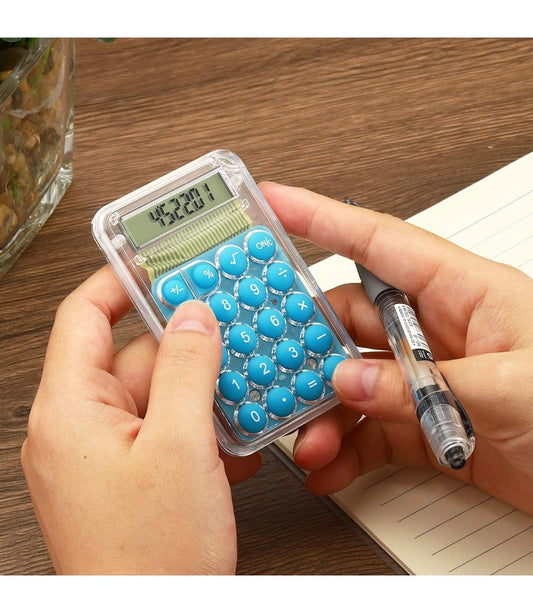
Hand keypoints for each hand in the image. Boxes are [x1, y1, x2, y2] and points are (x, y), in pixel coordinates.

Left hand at [21, 266, 260, 573]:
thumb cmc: (152, 558)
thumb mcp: (180, 446)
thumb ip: (187, 369)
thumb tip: (192, 318)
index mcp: (70, 410)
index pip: (85, 316)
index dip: (120, 282)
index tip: (157, 262)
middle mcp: (78, 427)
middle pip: (132, 356)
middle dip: (184, 349)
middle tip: (227, 335)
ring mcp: (103, 453)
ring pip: (156, 394)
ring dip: (199, 394)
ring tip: (235, 399)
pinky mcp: (128, 474)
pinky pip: (162, 428)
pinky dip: (196, 427)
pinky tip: (229, 445)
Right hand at [260, 182, 532, 516]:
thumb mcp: (509, 388)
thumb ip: (421, 384)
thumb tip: (349, 381)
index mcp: (465, 294)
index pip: (379, 242)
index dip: (321, 217)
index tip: (272, 203)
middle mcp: (441, 332)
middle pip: (351, 321)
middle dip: (311, 345)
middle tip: (275, 366)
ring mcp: (432, 381)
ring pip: (354, 382)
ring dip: (325, 411)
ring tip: (310, 440)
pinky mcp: (432, 427)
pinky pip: (372, 430)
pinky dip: (347, 449)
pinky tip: (331, 465)